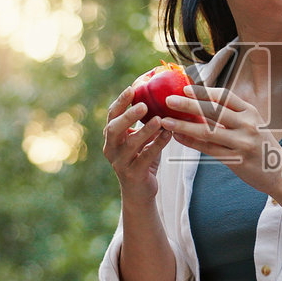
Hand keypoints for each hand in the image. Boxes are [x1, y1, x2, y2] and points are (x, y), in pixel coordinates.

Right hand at [102, 85, 171, 201]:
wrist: (139, 192)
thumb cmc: (141, 159)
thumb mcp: (141, 139)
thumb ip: (146, 122)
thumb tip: (161, 96)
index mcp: (112, 137)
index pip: (112, 115)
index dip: (120, 102)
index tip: (132, 88)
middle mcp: (111, 148)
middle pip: (114, 128)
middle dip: (127, 116)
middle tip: (143, 104)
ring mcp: (120, 162)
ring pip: (130, 144)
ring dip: (145, 130)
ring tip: (159, 119)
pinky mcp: (133, 174)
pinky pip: (145, 157)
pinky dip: (158, 144)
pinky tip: (169, 135)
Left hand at [158, 86, 281, 195]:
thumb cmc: (263, 147)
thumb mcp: (254, 125)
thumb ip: (233, 116)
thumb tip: (204, 105)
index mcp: (251, 112)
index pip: (224, 96)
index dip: (202, 91)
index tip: (184, 88)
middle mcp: (247, 124)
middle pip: (213, 111)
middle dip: (188, 104)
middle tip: (168, 99)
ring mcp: (242, 142)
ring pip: (207, 131)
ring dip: (184, 125)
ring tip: (165, 120)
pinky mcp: (237, 160)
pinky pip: (208, 150)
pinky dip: (191, 143)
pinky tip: (178, 138)